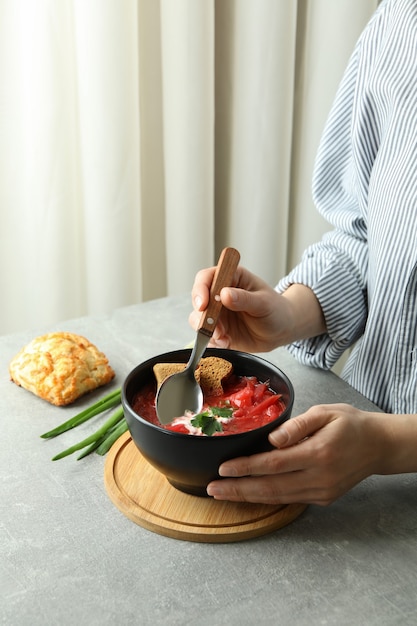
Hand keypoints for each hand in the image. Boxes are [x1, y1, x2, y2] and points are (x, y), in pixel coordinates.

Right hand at [189, 264, 325, 352]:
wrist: (281, 330)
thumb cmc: (276, 310)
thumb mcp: (264, 303)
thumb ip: (244, 299)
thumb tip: (224, 294)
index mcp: (231, 278)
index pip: (207, 278)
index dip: (201, 289)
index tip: (203, 304)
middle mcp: (219, 294)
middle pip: (198, 299)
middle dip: (202, 315)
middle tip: (215, 328)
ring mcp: (217, 313)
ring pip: (198, 319)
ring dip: (206, 329)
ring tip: (223, 337)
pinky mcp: (218, 330)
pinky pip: (206, 336)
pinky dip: (213, 341)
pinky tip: (227, 343)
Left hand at [206, 404, 386, 505]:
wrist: (377, 445)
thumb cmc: (350, 424)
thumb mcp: (325, 413)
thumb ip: (297, 426)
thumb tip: (272, 438)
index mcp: (318, 453)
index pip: (273, 464)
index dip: (245, 468)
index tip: (224, 469)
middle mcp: (319, 477)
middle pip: (270, 487)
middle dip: (238, 489)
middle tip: (212, 489)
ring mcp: (321, 491)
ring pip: (278, 498)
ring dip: (248, 497)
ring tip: (223, 494)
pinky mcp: (323, 497)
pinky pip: (289, 499)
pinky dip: (266, 498)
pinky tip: (249, 493)